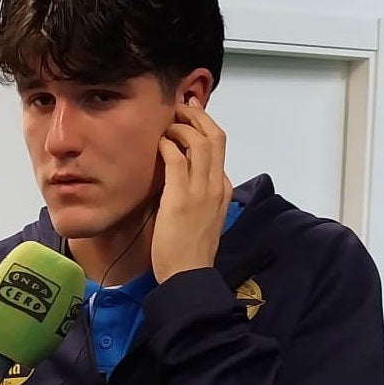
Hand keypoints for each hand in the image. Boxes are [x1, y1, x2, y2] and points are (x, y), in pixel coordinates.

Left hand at [150, 100, 231, 284]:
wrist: (188, 275)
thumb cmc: (190, 250)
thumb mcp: (203, 216)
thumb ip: (199, 193)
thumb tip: (181, 173)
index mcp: (224, 189)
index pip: (220, 146)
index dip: (205, 125)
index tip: (190, 116)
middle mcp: (217, 185)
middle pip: (214, 136)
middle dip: (197, 116)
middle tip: (179, 109)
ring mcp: (201, 191)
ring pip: (199, 142)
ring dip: (181, 127)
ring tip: (167, 124)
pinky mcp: (181, 199)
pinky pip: (177, 161)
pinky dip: (168, 146)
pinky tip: (159, 144)